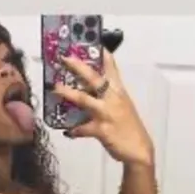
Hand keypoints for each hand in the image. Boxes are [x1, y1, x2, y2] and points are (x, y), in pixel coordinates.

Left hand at [53, 50, 153, 166]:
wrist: (139, 150)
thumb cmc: (129, 128)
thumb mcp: (123, 106)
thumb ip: (108, 96)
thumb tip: (91, 90)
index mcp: (118, 92)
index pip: (111, 68)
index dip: (103, 55)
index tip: (95, 43)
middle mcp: (113, 99)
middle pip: (94, 78)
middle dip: (78, 67)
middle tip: (64, 58)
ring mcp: (107, 114)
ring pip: (84, 99)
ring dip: (68, 93)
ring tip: (56, 88)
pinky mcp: (101, 130)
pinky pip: (82, 128)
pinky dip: (73, 130)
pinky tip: (66, 131)